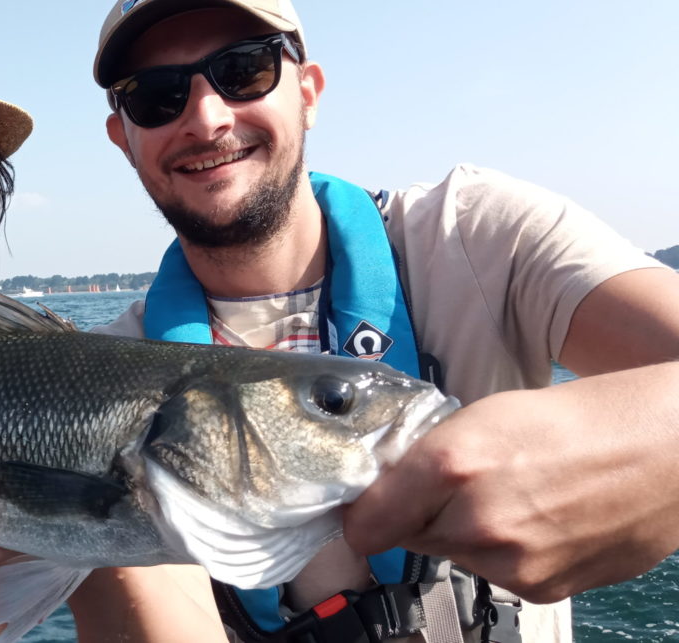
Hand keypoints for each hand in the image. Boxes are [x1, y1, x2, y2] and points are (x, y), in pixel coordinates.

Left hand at [343, 374, 678, 602]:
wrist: (662, 452)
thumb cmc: (571, 422)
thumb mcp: (480, 418)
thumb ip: (423, 458)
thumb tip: (377, 490)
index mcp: (451, 466)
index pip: (366, 521)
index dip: (359, 514)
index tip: (358, 510)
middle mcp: (475, 522)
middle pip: (410, 536)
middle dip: (422, 513)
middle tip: (460, 483)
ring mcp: (511, 563)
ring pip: (455, 555)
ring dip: (466, 533)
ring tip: (513, 494)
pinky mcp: (540, 588)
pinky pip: (496, 573)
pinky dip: (505, 552)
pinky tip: (539, 518)